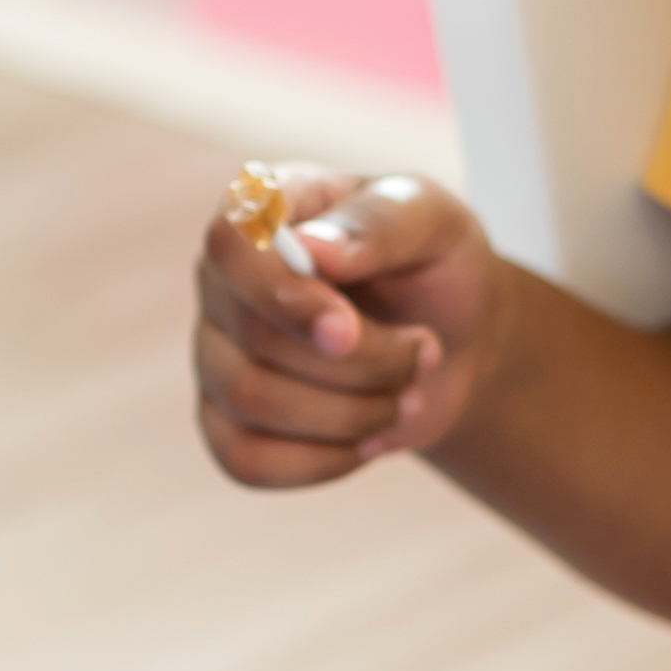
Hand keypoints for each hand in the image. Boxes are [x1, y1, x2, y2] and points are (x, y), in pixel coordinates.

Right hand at [192, 168, 505, 486]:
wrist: (453, 338)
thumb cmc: (434, 264)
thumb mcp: (434, 222)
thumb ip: (379, 223)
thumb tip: (312, 248)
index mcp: (264, 208)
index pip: (230, 243)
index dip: (282, 295)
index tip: (347, 330)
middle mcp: (225, 279)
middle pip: (254, 337)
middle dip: (361, 362)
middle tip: (426, 350)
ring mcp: (216, 352)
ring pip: (250, 401)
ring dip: (352, 412)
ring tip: (408, 393)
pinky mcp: (227, 420)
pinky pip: (245, 460)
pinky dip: (323, 461)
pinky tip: (368, 440)